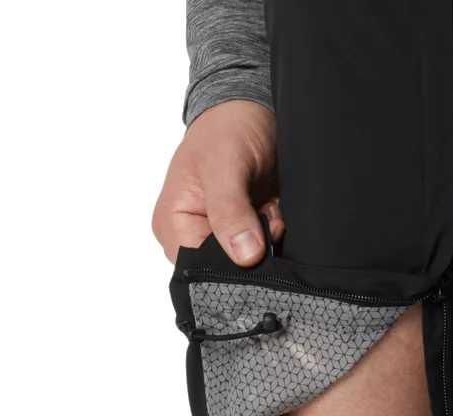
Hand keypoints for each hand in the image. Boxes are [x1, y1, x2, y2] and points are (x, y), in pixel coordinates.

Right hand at [152, 100, 283, 265]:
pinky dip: (279, 234)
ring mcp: (224, 238)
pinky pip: (271, 252)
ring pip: (254, 264)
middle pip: (229, 271)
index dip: (231, 266)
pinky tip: (276, 211)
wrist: (253, 107)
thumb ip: (230, 211)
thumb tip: (244, 255)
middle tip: (265, 215)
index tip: (255, 242)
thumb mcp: (224, 165)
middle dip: (254, 251)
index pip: (201, 271)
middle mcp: (195, 238)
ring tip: (269, 208)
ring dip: (270, 241)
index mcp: (173, 227)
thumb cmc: (226, 127)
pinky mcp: (249, 234)